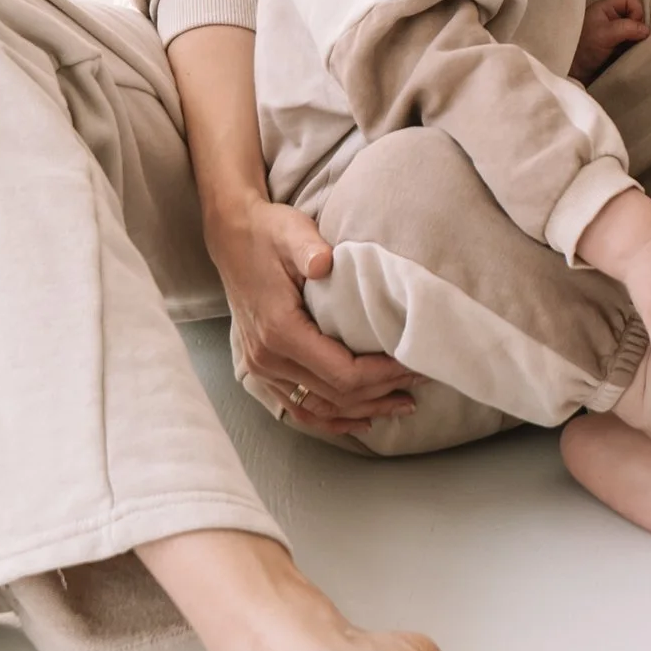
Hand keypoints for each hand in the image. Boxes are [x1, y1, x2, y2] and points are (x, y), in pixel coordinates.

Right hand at [207, 193, 419, 431]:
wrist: (232, 237)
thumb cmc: (268, 234)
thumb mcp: (291, 232)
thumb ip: (309, 249)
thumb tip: (325, 263)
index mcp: (279, 331)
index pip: (341, 372)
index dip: (381, 376)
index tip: (412, 366)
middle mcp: (267, 359)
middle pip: (334, 396)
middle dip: (381, 394)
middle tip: (418, 385)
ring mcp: (260, 368)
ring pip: (317, 409)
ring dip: (360, 412)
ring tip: (399, 406)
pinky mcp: (261, 368)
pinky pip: (296, 407)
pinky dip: (329, 419)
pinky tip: (358, 419)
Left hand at [572, 0, 650, 82]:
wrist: (573, 74)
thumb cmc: (583, 50)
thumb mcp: (605, 34)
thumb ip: (627, 27)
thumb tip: (647, 30)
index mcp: (605, 8)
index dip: (636, 11)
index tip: (632, 28)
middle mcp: (611, 18)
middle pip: (635, 13)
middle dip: (640, 25)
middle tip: (635, 39)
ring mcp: (614, 33)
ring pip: (635, 28)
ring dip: (638, 38)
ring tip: (635, 48)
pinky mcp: (617, 47)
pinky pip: (633, 42)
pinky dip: (636, 46)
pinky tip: (633, 54)